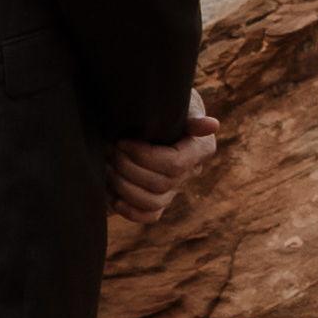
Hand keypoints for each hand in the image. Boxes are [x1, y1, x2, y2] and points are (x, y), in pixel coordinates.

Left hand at [109, 99, 222, 236]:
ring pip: (152, 202)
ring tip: (106, 166)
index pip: (174, 164)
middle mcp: (190, 172)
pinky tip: (112, 196)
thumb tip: (211, 125)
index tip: (121, 141)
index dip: (143, 156)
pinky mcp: (159, 199)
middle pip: (160, 184)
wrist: (151, 111)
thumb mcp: (178, 101)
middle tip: (108, 149)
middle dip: (127, 168)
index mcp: (199, 149)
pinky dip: (129, 210)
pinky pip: (149, 216)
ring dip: (123, 187)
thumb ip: (191, 116)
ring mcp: (174, 189)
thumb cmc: (164, 103)